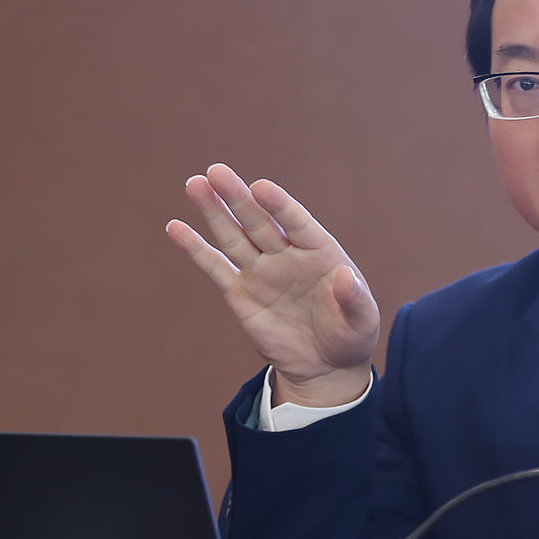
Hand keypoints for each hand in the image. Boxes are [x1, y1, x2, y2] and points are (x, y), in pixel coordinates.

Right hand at [166, 163, 379, 406]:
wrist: (325, 366)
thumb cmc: (350, 336)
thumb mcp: (362, 322)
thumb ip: (355, 299)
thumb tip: (345, 276)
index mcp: (319, 252)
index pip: (297, 222)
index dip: (280, 205)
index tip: (261, 187)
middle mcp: (286, 255)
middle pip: (258, 221)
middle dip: (238, 197)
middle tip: (216, 171)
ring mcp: (261, 272)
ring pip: (233, 236)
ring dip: (213, 211)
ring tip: (194, 184)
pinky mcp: (240, 293)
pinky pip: (216, 268)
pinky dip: (196, 248)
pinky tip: (176, 227)